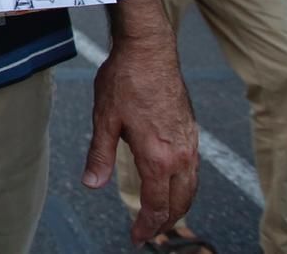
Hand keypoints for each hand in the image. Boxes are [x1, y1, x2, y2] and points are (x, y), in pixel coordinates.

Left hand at [81, 32, 199, 245]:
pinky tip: (172, 185)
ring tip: (161, 216)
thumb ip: (100, 155)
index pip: (157, 205)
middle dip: (165, 222)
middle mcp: (181, 154)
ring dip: (178, 206)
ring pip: (191, 187)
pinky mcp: (192, 131)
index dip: (147, 226)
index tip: (136, 237)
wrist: (150, 50)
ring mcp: (190, 142)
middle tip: (148, 232)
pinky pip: (194, 170)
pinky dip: (185, 187)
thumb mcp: (104, 119)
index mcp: (158, 156)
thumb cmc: (125, 80)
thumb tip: (92, 185)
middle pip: (180, 202)